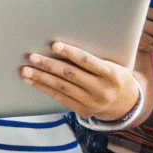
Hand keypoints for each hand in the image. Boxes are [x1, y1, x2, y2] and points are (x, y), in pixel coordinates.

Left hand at [22, 41, 140, 120]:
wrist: (127, 104)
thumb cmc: (116, 76)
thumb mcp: (114, 64)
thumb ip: (95, 57)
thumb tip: (66, 43)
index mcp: (112, 74)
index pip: (88, 61)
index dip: (70, 52)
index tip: (54, 44)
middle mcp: (102, 89)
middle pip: (70, 74)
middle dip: (48, 64)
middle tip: (31, 56)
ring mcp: (92, 102)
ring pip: (62, 87)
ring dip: (41, 77)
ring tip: (25, 69)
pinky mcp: (83, 110)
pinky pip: (60, 98)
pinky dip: (44, 88)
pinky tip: (32, 81)